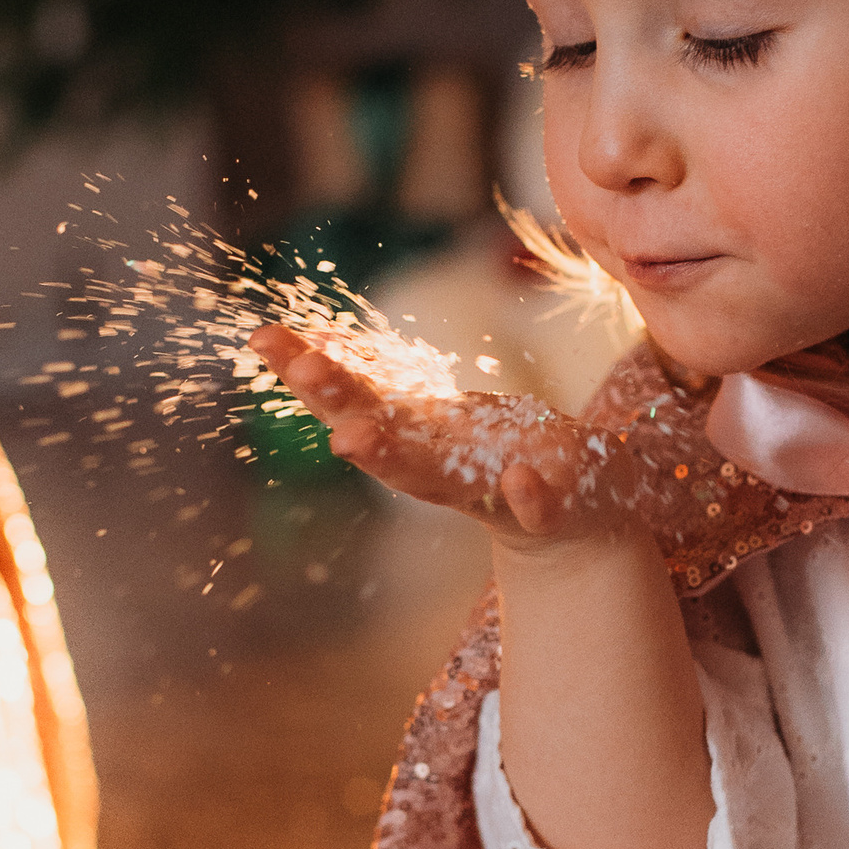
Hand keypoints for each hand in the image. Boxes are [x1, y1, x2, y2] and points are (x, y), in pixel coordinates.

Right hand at [248, 326, 654, 559]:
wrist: (586, 513)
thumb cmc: (503, 453)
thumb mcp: (439, 417)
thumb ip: (383, 387)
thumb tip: (312, 341)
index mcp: (416, 436)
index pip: (355, 399)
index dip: (307, 370)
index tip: (262, 335)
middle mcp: (439, 467)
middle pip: (380, 435)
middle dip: (340, 403)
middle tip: (301, 369)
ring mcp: (490, 491)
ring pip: (434, 480)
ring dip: (392, 460)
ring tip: (352, 439)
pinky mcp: (552, 512)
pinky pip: (539, 509)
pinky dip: (527, 499)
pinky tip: (518, 481)